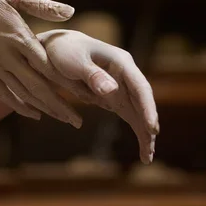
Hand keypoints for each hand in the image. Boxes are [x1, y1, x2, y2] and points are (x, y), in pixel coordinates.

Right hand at [0, 0, 81, 127]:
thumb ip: (42, 6)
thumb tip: (71, 11)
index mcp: (20, 38)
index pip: (48, 66)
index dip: (67, 82)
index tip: (84, 95)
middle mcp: (9, 57)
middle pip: (39, 87)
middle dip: (59, 106)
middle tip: (77, 121)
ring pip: (23, 94)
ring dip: (44, 109)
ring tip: (62, 119)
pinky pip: (4, 94)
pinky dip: (20, 106)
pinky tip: (35, 114)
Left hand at [36, 30, 158, 163]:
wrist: (53, 47)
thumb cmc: (64, 50)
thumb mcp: (74, 61)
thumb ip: (92, 75)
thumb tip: (111, 90)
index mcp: (121, 62)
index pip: (140, 87)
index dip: (148, 108)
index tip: (152, 128)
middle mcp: (126, 75)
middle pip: (143, 102)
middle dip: (148, 125)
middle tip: (149, 151)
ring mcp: (121, 87)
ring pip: (139, 112)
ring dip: (144, 134)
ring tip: (147, 158)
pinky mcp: (113, 98)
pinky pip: (129, 116)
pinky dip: (136, 131)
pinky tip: (143, 149)